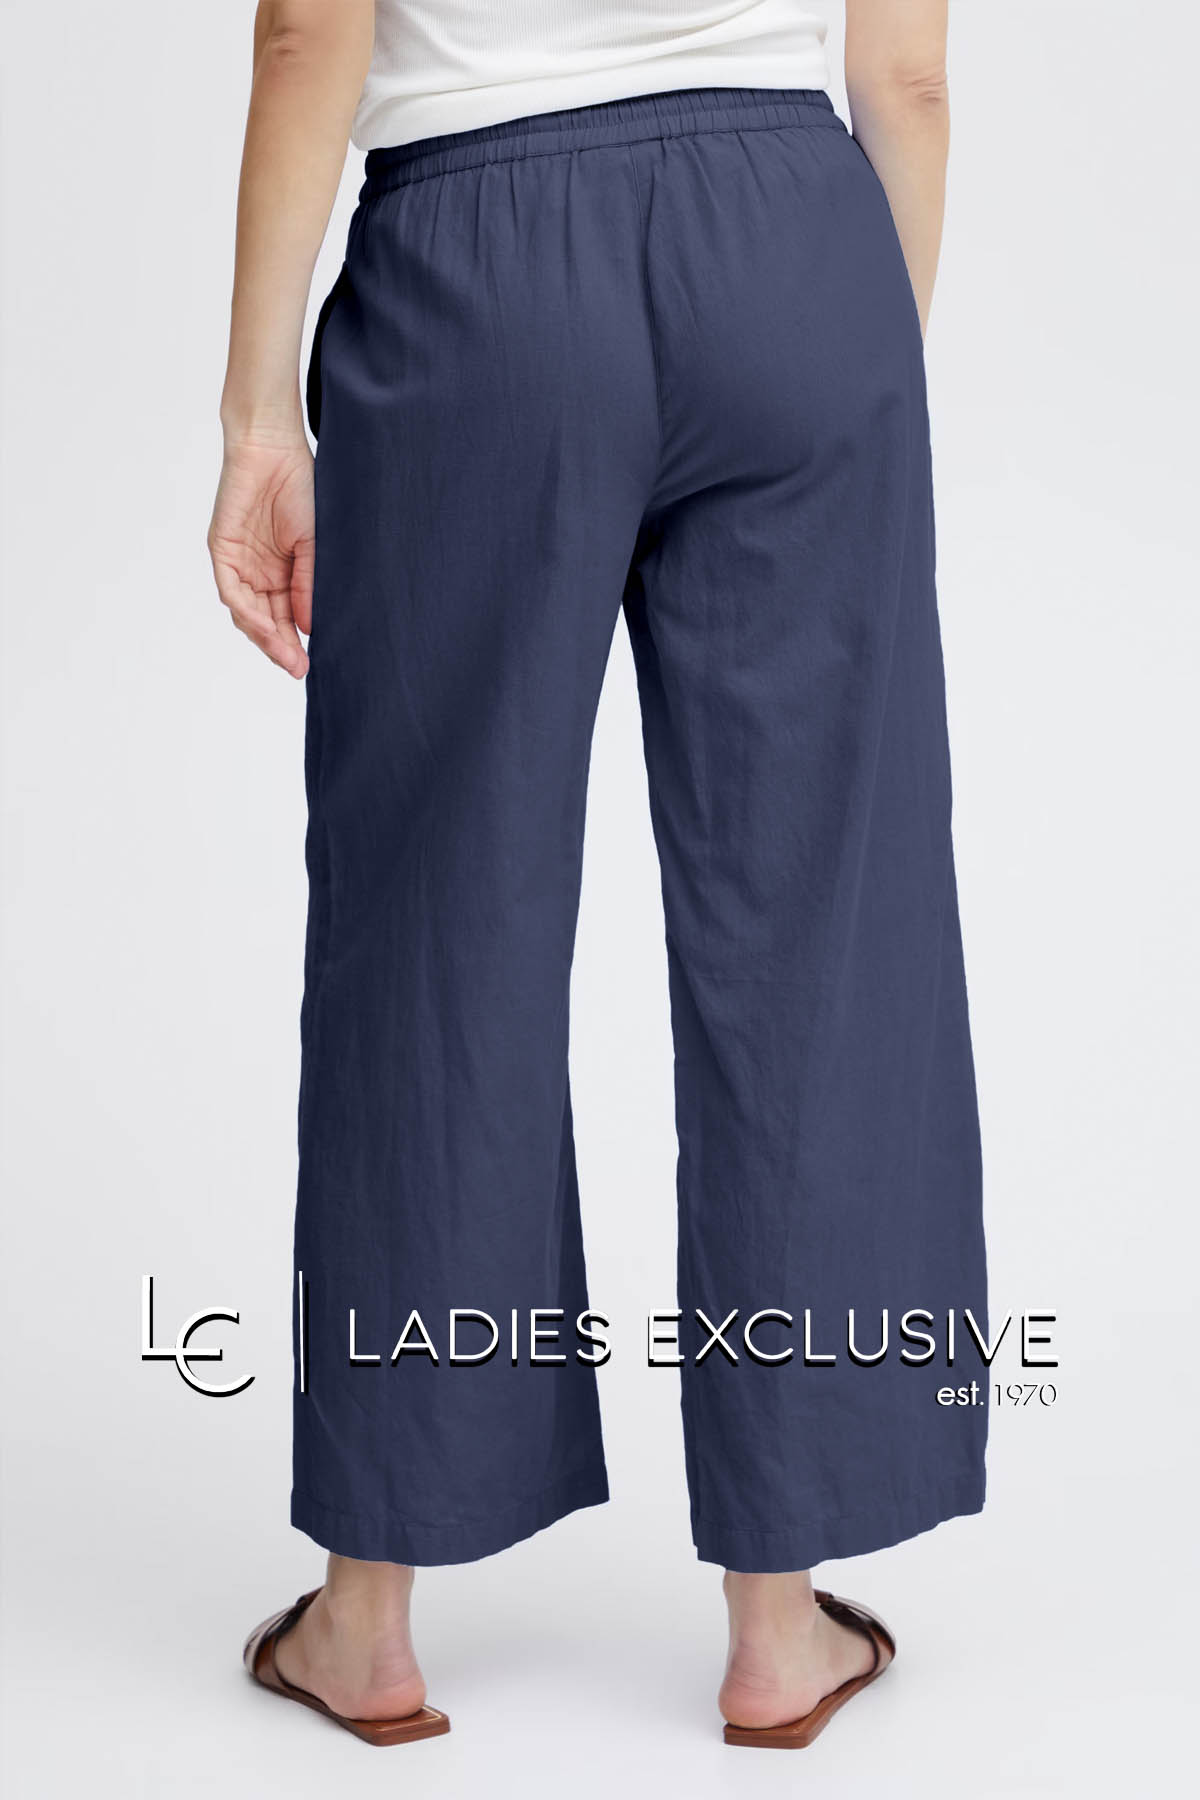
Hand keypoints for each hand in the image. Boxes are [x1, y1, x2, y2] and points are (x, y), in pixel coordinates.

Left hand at [208, 432, 314, 677]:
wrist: (274, 449)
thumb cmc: (300, 487)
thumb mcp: (312, 544)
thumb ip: (307, 585)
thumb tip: (307, 628)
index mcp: (282, 573)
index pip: (285, 618)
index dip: (294, 643)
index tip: (308, 666)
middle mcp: (258, 573)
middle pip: (264, 621)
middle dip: (279, 647)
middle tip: (297, 668)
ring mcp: (238, 563)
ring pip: (246, 612)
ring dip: (264, 636)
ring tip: (285, 654)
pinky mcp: (222, 550)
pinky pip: (231, 590)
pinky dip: (247, 611)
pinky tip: (265, 626)